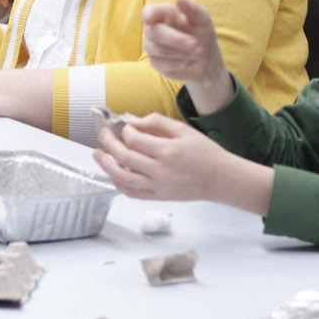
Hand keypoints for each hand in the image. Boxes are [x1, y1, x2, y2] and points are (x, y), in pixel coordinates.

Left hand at [91, 114, 247, 204]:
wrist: (221, 179)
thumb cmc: (206, 154)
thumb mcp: (184, 130)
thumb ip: (158, 123)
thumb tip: (135, 122)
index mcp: (168, 151)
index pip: (134, 140)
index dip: (125, 131)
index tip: (125, 127)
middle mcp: (160, 170)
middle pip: (124, 157)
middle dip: (109, 144)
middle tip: (103, 135)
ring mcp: (158, 186)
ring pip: (122, 178)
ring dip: (106, 165)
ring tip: (98, 155)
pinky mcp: (158, 197)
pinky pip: (131, 193)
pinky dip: (118, 183)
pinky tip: (113, 173)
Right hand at [142, 0, 231, 112]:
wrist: (205, 59)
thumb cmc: (202, 34)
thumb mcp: (203, 20)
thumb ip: (193, 9)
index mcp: (164, 14)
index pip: (149, 12)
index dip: (147, 15)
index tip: (148, 18)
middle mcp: (154, 28)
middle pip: (154, 32)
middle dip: (176, 39)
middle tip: (196, 44)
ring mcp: (153, 46)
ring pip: (159, 50)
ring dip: (183, 52)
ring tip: (198, 52)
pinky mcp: (155, 62)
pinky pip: (163, 63)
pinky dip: (181, 62)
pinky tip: (190, 60)